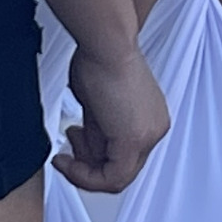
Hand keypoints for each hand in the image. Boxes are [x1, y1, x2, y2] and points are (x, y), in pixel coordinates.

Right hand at [56, 43, 169, 193]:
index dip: (93, 160)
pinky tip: (67, 160)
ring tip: (68, 146)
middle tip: (68, 150)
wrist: (106, 44)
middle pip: (121, 169)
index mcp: (151, 117)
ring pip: (117, 177)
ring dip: (83, 168)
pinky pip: (112, 178)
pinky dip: (85, 175)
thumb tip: (86, 150)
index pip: (125, 157)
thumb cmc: (101, 58)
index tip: (72, 148)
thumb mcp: (97, 106)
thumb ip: (98, 132)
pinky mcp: (134, 140)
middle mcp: (155, 128)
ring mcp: (148, 135)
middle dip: (87, 164)